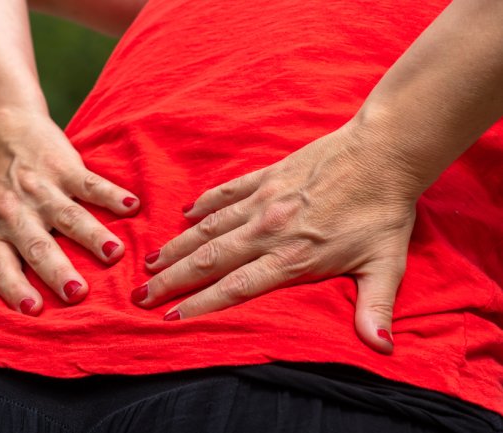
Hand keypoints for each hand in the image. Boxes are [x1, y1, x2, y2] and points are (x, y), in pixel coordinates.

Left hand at [0, 112, 139, 316]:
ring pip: (68, 216)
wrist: (2, 133)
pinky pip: (89, 183)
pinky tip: (131, 207)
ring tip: (114, 254)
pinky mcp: (64, 167)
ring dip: (91, 235)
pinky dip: (111, 194)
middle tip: (76, 293)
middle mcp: (15, 214)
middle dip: (55, 269)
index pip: (1, 267)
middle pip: (36, 246)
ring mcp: (41, 189)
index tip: (33, 311)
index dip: (13, 288)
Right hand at [133, 123, 420, 353]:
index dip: (200, 304)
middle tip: (139, 295)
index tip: (169, 318)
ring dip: (178, 246)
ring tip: (150, 262)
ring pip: (209, 228)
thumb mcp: (385, 265)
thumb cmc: (384, 211)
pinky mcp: (266, 176)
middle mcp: (268, 229)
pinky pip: (226, 192)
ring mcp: (263, 200)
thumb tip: (382, 348)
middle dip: (171, 280)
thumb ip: (375, 308)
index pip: (235, 287)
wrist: (384, 150)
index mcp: (292, 256)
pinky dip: (203, 204)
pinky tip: (185, 214)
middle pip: (209, 259)